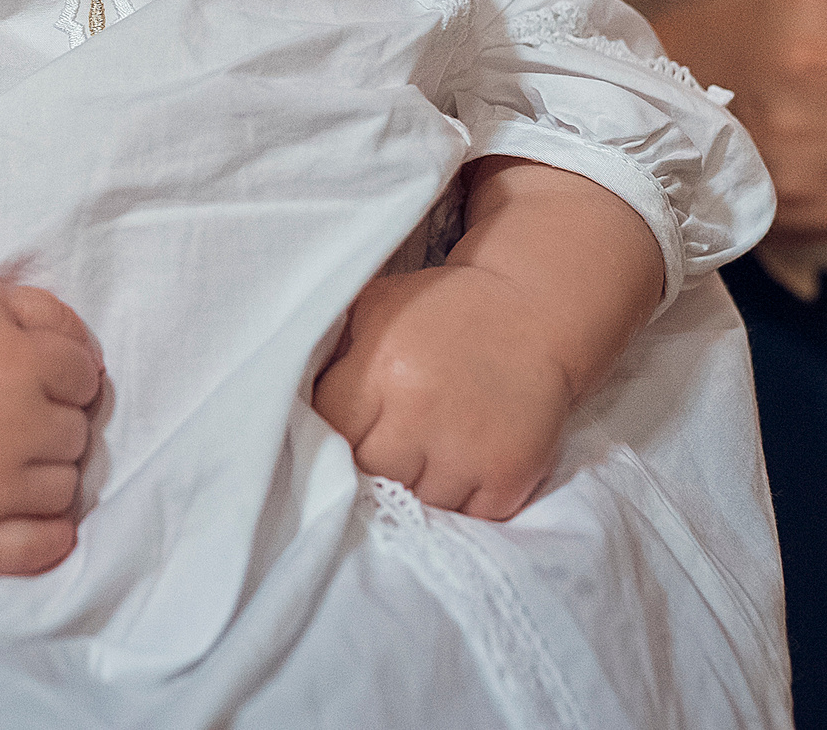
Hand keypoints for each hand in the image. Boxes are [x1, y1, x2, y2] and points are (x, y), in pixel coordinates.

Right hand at [0, 280, 102, 575]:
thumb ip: (49, 314)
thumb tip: (95, 364)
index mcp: (16, 362)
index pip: (84, 377)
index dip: (62, 370)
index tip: (29, 373)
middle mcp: (9, 424)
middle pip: (78, 433)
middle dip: (52, 418)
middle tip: (7, 411)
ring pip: (64, 488)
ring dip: (46, 471)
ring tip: (5, 452)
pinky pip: (32, 550)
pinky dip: (48, 540)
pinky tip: (39, 517)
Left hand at [314, 264, 570, 519]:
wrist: (533, 310)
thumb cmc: (444, 309)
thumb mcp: (377, 308)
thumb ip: (335, 353)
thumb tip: (292, 402)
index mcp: (382, 369)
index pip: (330, 430)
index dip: (328, 436)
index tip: (337, 434)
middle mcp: (423, 413)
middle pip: (369, 475)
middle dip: (367, 467)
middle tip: (377, 453)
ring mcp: (469, 449)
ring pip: (418, 504)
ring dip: (414, 490)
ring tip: (418, 462)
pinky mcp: (510, 472)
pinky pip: (468, 518)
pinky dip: (460, 505)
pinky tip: (457, 473)